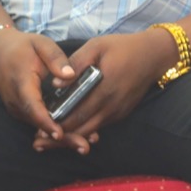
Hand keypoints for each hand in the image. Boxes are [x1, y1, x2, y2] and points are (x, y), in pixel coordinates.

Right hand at [0, 28, 77, 141]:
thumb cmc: (22, 47)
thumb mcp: (41, 44)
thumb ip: (56, 58)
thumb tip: (70, 75)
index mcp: (21, 83)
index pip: (33, 105)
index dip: (46, 121)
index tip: (59, 133)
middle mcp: (17, 102)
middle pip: (39, 123)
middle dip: (61, 137)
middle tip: (84, 147)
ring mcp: (18, 109)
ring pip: (39, 128)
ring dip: (62, 137)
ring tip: (86, 144)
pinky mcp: (23, 113)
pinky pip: (39, 124)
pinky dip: (56, 131)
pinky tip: (78, 136)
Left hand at [37, 29, 175, 153]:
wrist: (154, 56)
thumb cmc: (122, 47)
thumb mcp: (97, 47)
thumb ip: (76, 64)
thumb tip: (55, 84)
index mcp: (104, 89)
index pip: (76, 114)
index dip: (57, 124)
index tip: (38, 130)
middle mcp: (111, 106)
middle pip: (81, 129)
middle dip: (59, 138)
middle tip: (37, 142)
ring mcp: (117, 112)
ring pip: (90, 132)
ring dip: (70, 138)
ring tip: (48, 142)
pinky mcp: (121, 114)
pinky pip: (99, 126)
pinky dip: (83, 132)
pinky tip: (69, 133)